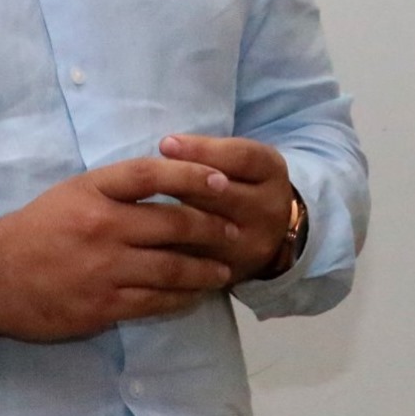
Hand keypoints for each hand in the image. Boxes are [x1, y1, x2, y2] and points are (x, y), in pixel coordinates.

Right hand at [0, 157, 243, 341]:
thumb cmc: (38, 229)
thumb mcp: (73, 192)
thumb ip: (117, 188)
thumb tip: (169, 182)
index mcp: (93, 191)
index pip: (151, 174)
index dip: (190, 175)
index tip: (219, 180)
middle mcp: (103, 226)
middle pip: (173, 223)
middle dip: (211, 228)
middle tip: (233, 231)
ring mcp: (105, 268)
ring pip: (172, 268)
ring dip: (205, 269)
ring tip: (223, 270)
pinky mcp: (103, 305)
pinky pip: (155, 302)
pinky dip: (181, 298)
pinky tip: (194, 295)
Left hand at [156, 134, 295, 282]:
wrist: (271, 230)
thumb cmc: (242, 181)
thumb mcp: (239, 159)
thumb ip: (210, 151)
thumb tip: (167, 147)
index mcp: (271, 171)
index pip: (241, 157)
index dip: (202, 149)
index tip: (165, 144)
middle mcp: (269, 209)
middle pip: (223, 194)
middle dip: (182, 183)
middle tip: (145, 177)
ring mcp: (253, 244)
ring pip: (208, 230)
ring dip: (173, 217)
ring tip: (142, 207)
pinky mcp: (234, 271)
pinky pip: (198, 260)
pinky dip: (171, 247)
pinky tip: (146, 237)